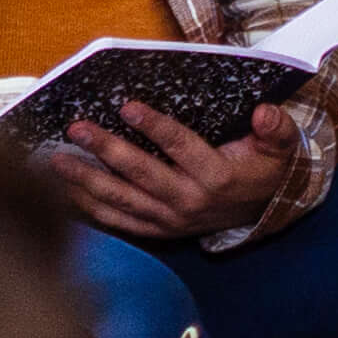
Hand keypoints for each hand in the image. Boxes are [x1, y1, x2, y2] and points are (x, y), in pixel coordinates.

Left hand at [48, 99, 294, 244]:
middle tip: (77, 128)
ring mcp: (170, 220)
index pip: (181, 147)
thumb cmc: (265, 169)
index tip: (126, 106)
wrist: (263, 211)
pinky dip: (90, 208)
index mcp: (217, 177)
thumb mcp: (281, 146)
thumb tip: (265, 111)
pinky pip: (119, 221)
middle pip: (140, 174)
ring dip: (87, 180)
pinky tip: (66, 191)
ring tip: (57, 160)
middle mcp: (189, 201)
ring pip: (122, 200)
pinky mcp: (158, 231)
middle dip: (106, 150)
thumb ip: (276, 128)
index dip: (154, 126)